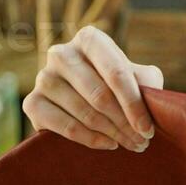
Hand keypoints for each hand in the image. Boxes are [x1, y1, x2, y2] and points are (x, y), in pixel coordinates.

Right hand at [23, 24, 163, 150]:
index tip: (148, 129)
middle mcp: (61, 53)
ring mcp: (43, 77)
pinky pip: (65, 127)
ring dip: (113, 134)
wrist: (84, 102)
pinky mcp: (32, 103)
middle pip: (100, 95)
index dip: (134, 104)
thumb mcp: (138, 79)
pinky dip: (90, 139)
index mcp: (89, 39)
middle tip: (142, 142)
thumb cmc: (116, 86)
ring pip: (84, 112)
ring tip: (131, 145)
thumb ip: (147, 82)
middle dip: (125, 123)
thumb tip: (153, 99)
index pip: (116, 72)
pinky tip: (109, 145)